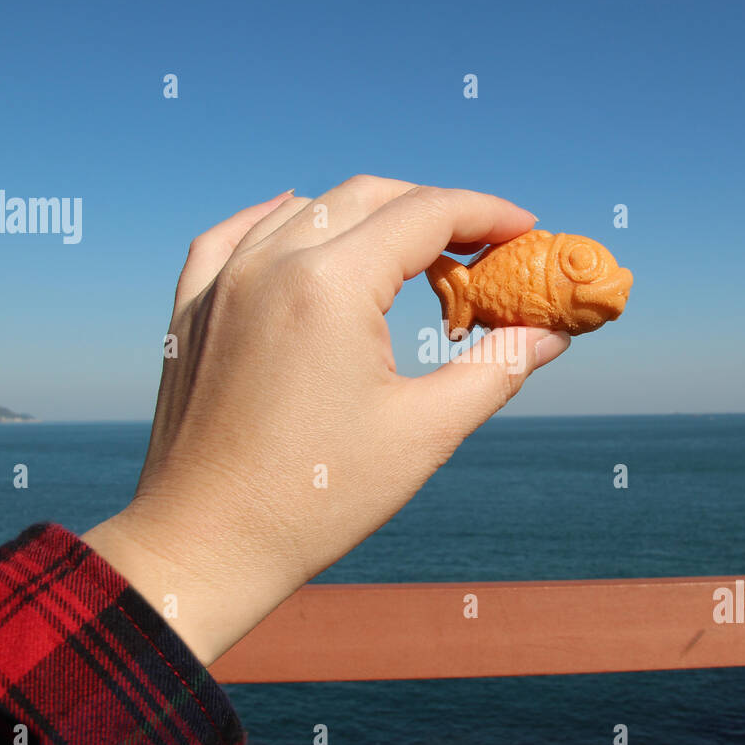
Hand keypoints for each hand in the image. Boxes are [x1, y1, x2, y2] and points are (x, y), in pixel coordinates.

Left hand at [82, 175, 570, 664]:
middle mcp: (270, 264)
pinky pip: (235, 234)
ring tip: (412, 252)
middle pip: (370, 197)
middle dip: (435, 209)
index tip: (525, 229)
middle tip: (482, 246)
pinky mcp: (193, 309)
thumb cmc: (315, 500)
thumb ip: (497, 369)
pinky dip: (280, 219)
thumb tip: (552, 335)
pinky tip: (300, 219)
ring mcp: (222, 282)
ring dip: (369, 215)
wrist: (203, 546)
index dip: (486, 213)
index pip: (425, 214)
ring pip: (308, 208)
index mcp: (331, 285)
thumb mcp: (424, 432)